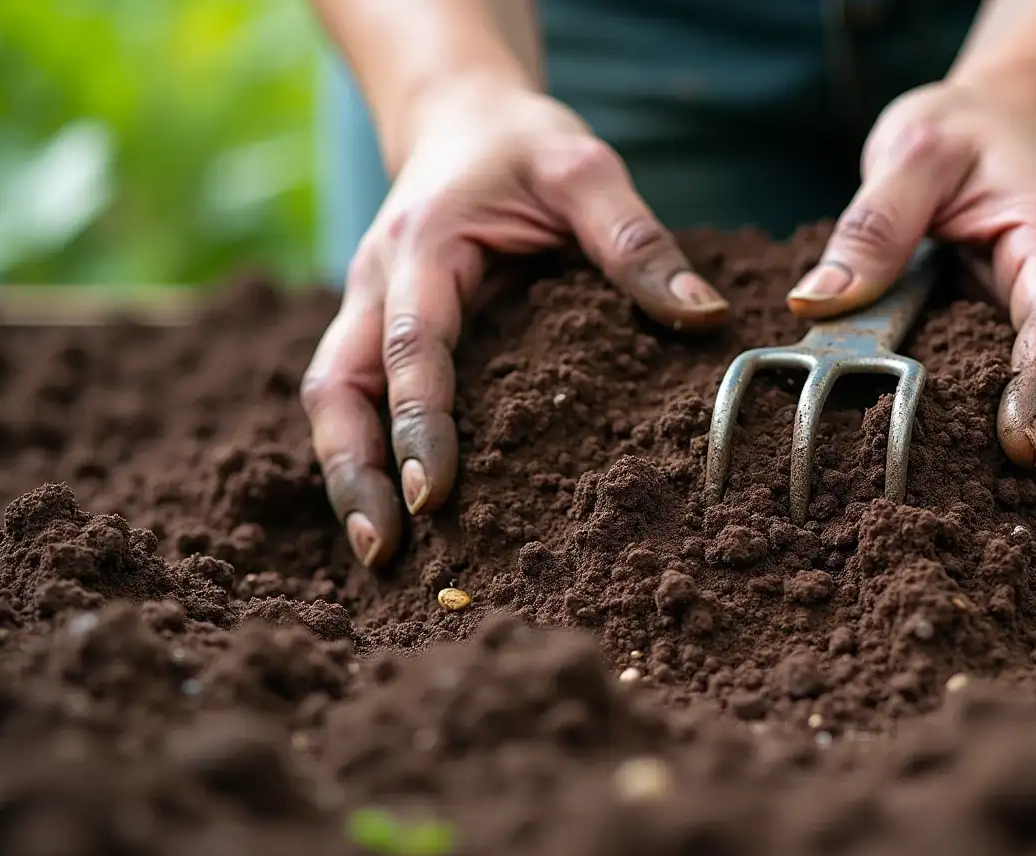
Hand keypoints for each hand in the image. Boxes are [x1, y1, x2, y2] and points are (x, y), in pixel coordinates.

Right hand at [301, 86, 728, 566]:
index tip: (432, 494)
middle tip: (383, 553)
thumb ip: (636, 240)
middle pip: (335, 389)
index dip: (419, 420)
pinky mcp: (376, 333)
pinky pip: (356, 400)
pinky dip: (364, 459)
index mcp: (421, 247)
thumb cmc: (521, 145)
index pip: (411, 343)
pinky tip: (395, 517)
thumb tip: (705, 317)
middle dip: (351, 474)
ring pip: (331, 402)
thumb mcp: (584, 170)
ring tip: (380, 557)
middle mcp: (375, 285)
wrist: (460, 118)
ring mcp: (366, 311)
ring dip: (346, 478)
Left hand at [786, 80, 1035, 468]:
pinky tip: (943, 456)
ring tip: (952, 485)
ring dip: (1018, 434)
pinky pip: (1023, 392)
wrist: (1005, 125)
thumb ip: (873, 224)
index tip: (1019, 444)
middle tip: (975, 487)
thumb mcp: (913, 152)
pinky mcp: (1029, 342)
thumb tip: (817, 305)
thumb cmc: (962, 133)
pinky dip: (996, 421)